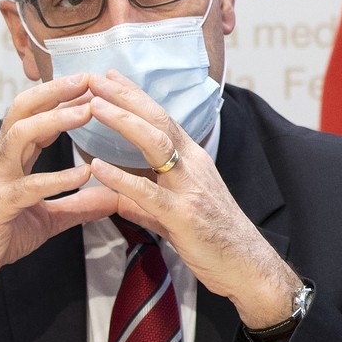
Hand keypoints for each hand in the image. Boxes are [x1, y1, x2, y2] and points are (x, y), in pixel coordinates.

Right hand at [0, 75, 116, 341]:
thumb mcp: (47, 216)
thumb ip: (78, 204)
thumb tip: (114, 198)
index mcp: (10, 156)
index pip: (34, 113)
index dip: (61, 95)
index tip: (92, 82)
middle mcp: (0, 159)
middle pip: (22, 110)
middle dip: (54, 91)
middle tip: (88, 79)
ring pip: (20, 135)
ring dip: (55, 120)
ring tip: (88, 111)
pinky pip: (27, 185)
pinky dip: (57, 177)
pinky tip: (84, 174)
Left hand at [83, 72, 299, 330]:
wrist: (246, 264)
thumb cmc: (215, 238)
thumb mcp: (177, 212)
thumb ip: (146, 201)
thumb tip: (117, 197)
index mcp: (193, 161)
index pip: (162, 119)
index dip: (136, 97)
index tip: (112, 77)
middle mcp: (194, 166)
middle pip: (159, 121)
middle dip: (127, 97)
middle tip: (98, 78)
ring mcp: (190, 188)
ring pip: (156, 145)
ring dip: (124, 122)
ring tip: (95, 107)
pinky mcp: (183, 214)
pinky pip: (147, 191)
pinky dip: (121, 177)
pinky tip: (97, 167)